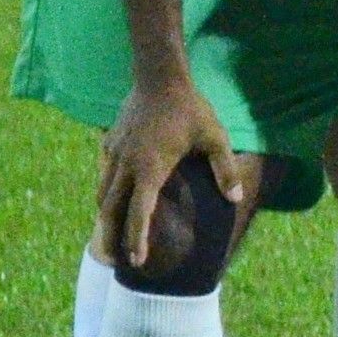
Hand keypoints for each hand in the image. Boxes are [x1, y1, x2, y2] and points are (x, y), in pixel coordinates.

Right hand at [98, 72, 247, 272]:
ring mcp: (114, 154)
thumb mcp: (215, 137)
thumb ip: (225, 169)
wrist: (159, 76)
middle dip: (110, 236)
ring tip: (108, 236)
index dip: (137, 238)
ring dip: (104, 216)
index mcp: (150, 169)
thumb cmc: (190, 108)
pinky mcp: (110, 143)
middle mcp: (126, 165)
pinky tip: (111, 200)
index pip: (140, 212)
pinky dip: (105, 192)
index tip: (136, 260)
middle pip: (110, 209)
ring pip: (102, 193)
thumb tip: (235, 199)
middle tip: (112, 260)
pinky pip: (104, 175)